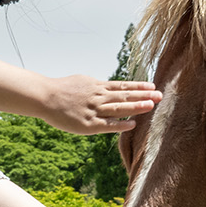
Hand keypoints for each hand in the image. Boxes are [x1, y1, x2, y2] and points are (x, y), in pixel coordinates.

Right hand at [41, 77, 160, 134]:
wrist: (44, 97)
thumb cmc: (61, 89)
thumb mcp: (82, 81)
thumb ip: (97, 86)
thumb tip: (109, 86)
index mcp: (97, 86)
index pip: (122, 86)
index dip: (138, 86)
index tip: (152, 86)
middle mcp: (98, 97)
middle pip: (124, 96)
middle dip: (143, 96)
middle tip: (160, 95)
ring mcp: (94, 110)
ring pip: (118, 108)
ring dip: (136, 107)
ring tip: (151, 106)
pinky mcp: (87, 124)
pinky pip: (107, 125)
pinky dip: (120, 125)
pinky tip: (133, 124)